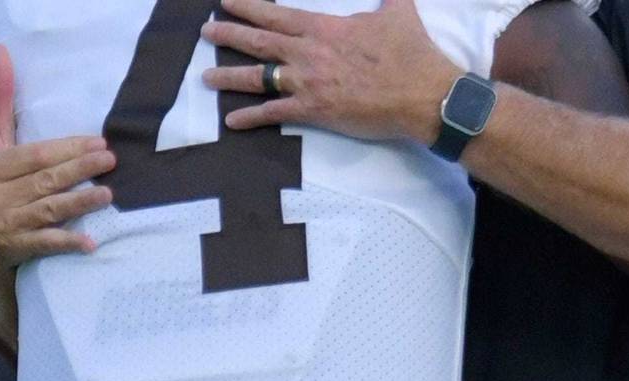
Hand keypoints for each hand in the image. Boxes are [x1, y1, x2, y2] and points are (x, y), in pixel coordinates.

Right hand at [0, 45, 115, 281]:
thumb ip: (1, 102)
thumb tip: (0, 51)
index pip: (34, 155)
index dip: (67, 149)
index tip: (98, 144)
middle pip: (43, 180)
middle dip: (79, 170)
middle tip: (110, 161)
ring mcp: (0, 225)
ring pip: (47, 210)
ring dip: (79, 203)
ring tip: (107, 195)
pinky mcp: (11, 250)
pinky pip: (43, 244)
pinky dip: (66, 243)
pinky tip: (90, 243)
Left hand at [201, 0, 460, 144]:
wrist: (423, 94)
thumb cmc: (411, 54)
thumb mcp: (398, 12)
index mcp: (324, 28)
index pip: (277, 14)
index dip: (249, 7)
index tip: (227, 2)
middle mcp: (309, 53)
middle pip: (259, 42)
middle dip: (229, 35)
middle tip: (206, 32)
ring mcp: (309, 83)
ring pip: (258, 77)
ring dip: (229, 76)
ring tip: (206, 78)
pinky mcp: (315, 111)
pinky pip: (274, 113)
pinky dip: (251, 117)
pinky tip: (231, 121)